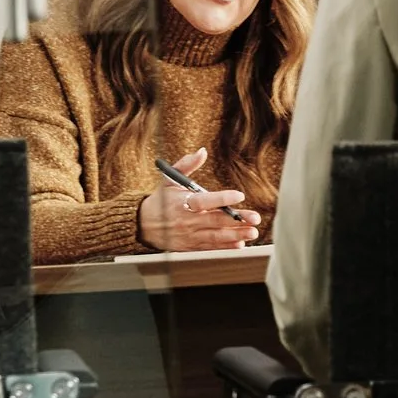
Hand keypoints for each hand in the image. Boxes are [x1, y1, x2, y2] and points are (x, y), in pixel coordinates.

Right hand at [138, 148, 260, 252]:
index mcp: (182, 202)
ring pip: (215, 236)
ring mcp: (189, 235)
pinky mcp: (190, 246)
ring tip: (252, 233)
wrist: (142, 225)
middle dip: (236, 221)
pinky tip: (239, 243)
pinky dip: (225, 246)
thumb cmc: (160, 200)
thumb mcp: (170, 179)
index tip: (239, 195)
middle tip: (254, 218)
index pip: (204, 200)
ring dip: (235, 235)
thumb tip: (202, 151)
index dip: (222, 198)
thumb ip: (187, 165)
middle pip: (215, 221)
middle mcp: (187, 220)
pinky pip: (210, 247)